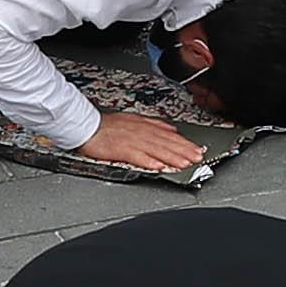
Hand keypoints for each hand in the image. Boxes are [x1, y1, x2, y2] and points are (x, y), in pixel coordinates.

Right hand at [75, 109, 208, 178]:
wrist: (87, 125)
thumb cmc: (108, 125)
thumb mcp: (134, 119)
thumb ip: (154, 124)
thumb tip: (171, 128)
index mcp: (145, 126)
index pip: (169, 135)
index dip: (185, 143)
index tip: (197, 150)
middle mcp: (141, 132)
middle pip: (166, 143)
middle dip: (184, 151)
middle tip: (198, 159)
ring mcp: (132, 141)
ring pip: (156, 149)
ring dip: (172, 157)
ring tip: (185, 164)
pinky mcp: (121, 149)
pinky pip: (138, 156)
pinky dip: (149, 161)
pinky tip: (159, 166)